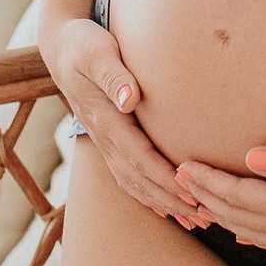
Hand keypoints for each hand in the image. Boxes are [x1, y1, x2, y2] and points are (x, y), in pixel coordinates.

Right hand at [40, 18, 201, 228]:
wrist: (60, 46)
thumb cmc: (83, 45)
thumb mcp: (96, 53)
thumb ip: (113, 75)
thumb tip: (130, 99)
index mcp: (106, 121)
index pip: (139, 158)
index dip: (165, 179)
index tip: (190, 194)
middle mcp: (105, 138)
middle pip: (139, 180)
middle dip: (171, 201)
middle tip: (205, 218)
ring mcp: (105, 142)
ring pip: (134, 184)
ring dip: (163, 204)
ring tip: (195, 219)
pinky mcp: (109, 140)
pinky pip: (128, 175)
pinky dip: (148, 195)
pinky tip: (166, 208)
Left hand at [173, 142, 265, 252]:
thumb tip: (249, 157)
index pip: (239, 195)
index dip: (208, 182)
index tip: (183, 166)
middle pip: (237, 213)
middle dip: (205, 196)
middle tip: (176, 178)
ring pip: (248, 226)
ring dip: (220, 213)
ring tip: (197, 200)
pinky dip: (247, 230)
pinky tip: (239, 231)